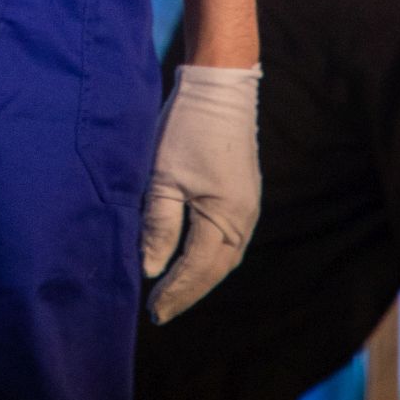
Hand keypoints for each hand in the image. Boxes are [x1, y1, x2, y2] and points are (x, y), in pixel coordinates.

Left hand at [140, 65, 260, 322]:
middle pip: (216, 270)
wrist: (220, 87)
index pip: (196, 269)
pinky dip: (209, 257)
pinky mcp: (243, 194)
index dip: (173, 292)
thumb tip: (151, 269)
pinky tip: (191, 259)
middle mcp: (244, 219)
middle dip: (188, 292)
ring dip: (200, 277)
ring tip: (174, 291)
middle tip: (160, 310)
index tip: (151, 312)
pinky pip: (228, 239)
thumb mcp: (163, 178)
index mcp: (225, 219)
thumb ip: (158, 226)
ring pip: (225, 257)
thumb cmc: (188, 129)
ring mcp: (248, 206)